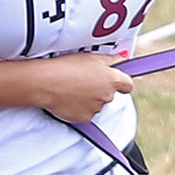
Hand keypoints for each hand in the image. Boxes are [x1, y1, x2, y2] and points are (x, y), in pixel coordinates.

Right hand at [18, 52, 134, 121]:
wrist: (46, 83)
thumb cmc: (67, 66)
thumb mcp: (91, 57)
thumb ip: (111, 59)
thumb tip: (124, 56)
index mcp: (112, 80)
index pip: (128, 84)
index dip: (121, 82)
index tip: (115, 80)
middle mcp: (107, 96)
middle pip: (109, 94)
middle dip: (99, 89)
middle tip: (83, 80)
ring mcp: (96, 108)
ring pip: (96, 104)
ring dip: (88, 98)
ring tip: (72, 88)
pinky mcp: (84, 118)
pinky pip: (85, 113)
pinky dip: (78, 107)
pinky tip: (68, 98)